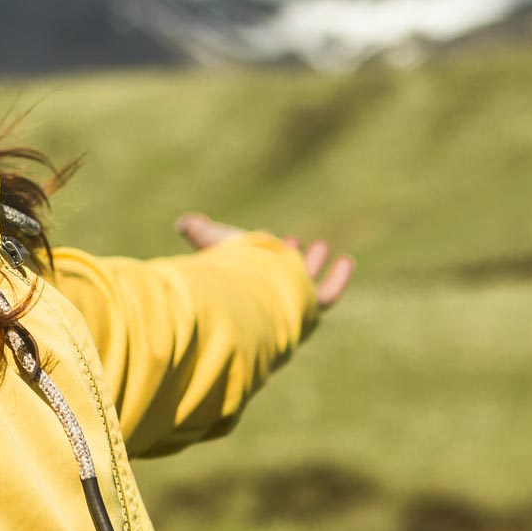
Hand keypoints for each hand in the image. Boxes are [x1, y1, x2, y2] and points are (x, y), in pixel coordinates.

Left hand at [175, 212, 351, 309]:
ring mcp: (288, 304)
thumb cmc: (226, 270)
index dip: (261, 253)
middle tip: (293, 240)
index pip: (253, 272)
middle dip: (286, 259)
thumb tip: (183, 223)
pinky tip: (347, 261)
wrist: (245, 294)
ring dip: (312, 265)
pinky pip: (327, 295)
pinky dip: (338, 279)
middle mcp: (265, 298)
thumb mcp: (212, 243)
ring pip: (304, 286)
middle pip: (278, 279)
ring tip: (322, 245)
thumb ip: (200, 232)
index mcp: (242, 286)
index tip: (272, 235)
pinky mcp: (308, 307)